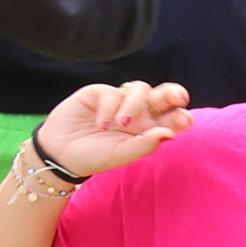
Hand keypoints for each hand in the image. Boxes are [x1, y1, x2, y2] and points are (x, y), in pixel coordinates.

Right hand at [36, 82, 192, 176]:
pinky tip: (102, 124)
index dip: (180, 115)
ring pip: (140, 90)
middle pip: (162, 96)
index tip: (185, 120)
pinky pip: (112, 92)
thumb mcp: (120, 155)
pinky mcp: (99, 93)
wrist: (60, 153)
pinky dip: (109, 108)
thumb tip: (169, 134)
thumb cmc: (94, 156)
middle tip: (178, 97)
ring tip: (122, 124)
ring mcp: (119, 101)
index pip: (171, 117)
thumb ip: (144, 145)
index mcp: (149, 128)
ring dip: (135, 105)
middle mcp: (138, 112)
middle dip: (172, 94)